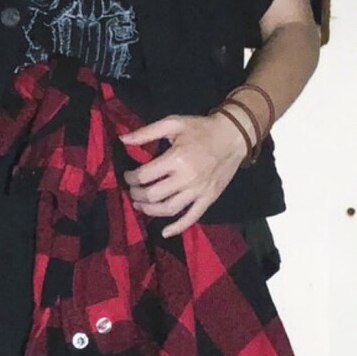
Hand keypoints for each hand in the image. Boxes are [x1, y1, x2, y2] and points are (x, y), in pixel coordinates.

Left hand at [120, 112, 248, 237]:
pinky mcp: (208, 199)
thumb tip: (123, 139)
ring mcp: (198, 191)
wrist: (233, 136)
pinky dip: (177, 227)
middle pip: (153, 195)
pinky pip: (191, 217)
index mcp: (176, 158)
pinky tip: (165, 232)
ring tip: (141, 206)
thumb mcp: (173, 123)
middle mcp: (186, 178)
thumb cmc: (201, 129)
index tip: (128, 175)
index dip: (131, 178)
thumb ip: (146, 132)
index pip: (145, 176)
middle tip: (133, 191)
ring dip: (150, 211)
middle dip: (137, 195)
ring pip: (168, 209)